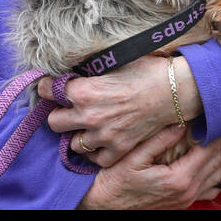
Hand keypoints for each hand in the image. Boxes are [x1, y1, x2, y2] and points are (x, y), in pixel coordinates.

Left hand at [39, 54, 200, 166]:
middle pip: (53, 122)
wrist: (174, 90)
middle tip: (68, 107)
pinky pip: (95, 158)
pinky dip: (96, 150)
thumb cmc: (146, 71)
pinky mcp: (118, 149)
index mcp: (84, 91)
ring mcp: (103, 136)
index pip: (46, 90)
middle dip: (58, 112)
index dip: (46, 86)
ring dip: (77, 133)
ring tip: (87, 124)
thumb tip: (73, 72)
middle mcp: (88, 116)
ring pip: (72, 143)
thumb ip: (88, 72)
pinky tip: (101, 139)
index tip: (48, 85)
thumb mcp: (112, 62)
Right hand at [77, 124, 220, 208]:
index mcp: (178, 178)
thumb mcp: (134, 157)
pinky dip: (218, 173)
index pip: (209, 151)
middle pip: (218, 163)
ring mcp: (186, 199)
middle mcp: (187, 191)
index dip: (219, 133)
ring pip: (218, 176)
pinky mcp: (183, 203)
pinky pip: (209, 189)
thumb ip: (159, 140)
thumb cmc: (115, 182)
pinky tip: (218, 162)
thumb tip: (180, 123)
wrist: (105, 206)